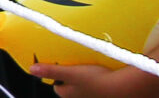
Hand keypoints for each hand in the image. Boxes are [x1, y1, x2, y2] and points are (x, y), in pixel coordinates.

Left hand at [26, 63, 158, 97]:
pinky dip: (95, 78)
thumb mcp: (70, 73)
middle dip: (70, 75)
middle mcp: (80, 97)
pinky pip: (95, 84)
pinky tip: (99, 71)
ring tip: (86, 65)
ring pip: (83, 85)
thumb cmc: (97, 81)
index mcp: (68, 94)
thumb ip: (51, 71)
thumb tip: (32, 70)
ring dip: (83, 76)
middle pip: (69, 86)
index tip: (55, 65)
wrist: (125, 87)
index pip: (57, 87)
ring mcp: (92, 95)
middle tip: (72, 63)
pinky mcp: (104, 92)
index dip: (55, 75)